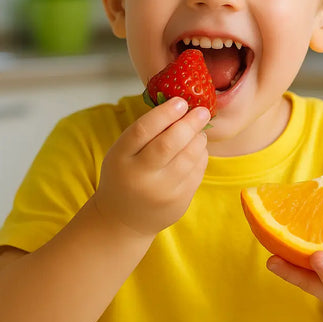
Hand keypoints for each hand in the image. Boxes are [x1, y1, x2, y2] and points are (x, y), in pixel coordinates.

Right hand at [93, 97, 209, 237]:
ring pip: (188, 158)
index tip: (180, 101)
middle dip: (189, 123)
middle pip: (169, 144)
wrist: (123, 221)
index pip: (142, 130)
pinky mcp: (179, 203)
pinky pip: (197, 172)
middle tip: (202, 111)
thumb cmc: (125, 174)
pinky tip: (197, 148)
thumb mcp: (122, 152)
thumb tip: (180, 106)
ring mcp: (161, 193)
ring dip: (198, 138)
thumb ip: (145, 132)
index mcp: (120, 158)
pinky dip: (201, 155)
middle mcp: (140, 177)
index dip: (164, 113)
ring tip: (199, 129)